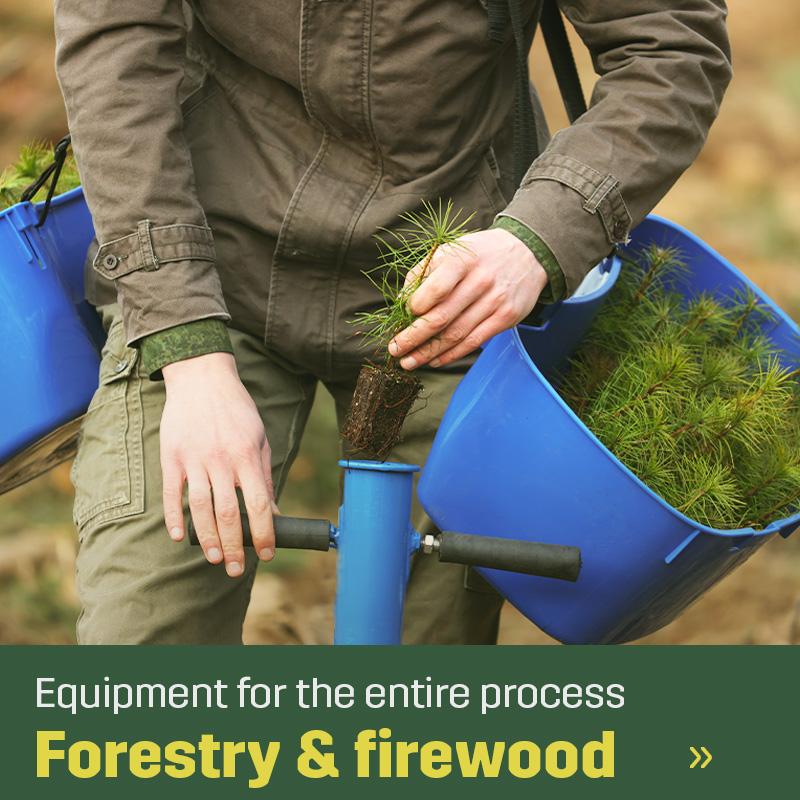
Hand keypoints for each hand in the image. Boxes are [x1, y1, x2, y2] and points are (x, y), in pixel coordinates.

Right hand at [160, 352, 276, 576]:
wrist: (202, 378)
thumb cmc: (237, 410)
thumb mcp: (260, 438)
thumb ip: (264, 476)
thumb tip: (274, 511)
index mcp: (247, 455)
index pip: (259, 503)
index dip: (265, 532)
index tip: (268, 552)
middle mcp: (221, 460)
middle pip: (229, 512)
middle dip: (234, 546)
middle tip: (235, 568)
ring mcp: (193, 459)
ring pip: (199, 508)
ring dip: (206, 537)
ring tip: (213, 558)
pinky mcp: (171, 457)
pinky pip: (171, 494)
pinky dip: (173, 517)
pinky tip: (178, 536)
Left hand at [388, 228, 548, 368]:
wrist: (528, 252)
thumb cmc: (481, 254)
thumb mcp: (452, 250)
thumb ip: (424, 272)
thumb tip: (402, 302)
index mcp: (462, 261)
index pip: (434, 291)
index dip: (414, 308)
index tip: (402, 317)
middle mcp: (480, 281)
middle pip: (441, 318)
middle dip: (413, 338)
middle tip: (395, 349)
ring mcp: (495, 302)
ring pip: (456, 335)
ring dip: (428, 352)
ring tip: (409, 361)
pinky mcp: (506, 318)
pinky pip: (473, 342)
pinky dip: (451, 354)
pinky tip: (434, 360)